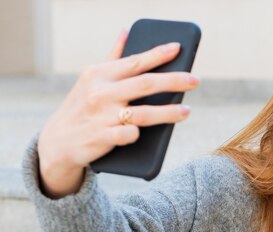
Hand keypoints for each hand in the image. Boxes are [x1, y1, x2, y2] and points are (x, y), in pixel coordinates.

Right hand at [38, 30, 199, 197]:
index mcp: (100, 74)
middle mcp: (101, 93)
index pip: (135, 62)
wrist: (58, 141)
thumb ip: (113, 58)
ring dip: (169, 112)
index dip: (158, 54)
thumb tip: (127, 32)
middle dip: (174, 81)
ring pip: (144, 113)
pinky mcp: (103, 138)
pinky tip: (148, 134)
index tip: (178, 48)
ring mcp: (102, 116)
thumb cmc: (83, 106)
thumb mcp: (92, 79)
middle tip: (195, 80)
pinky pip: (129, 135)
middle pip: (146, 85)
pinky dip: (138, 134)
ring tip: (187, 110)